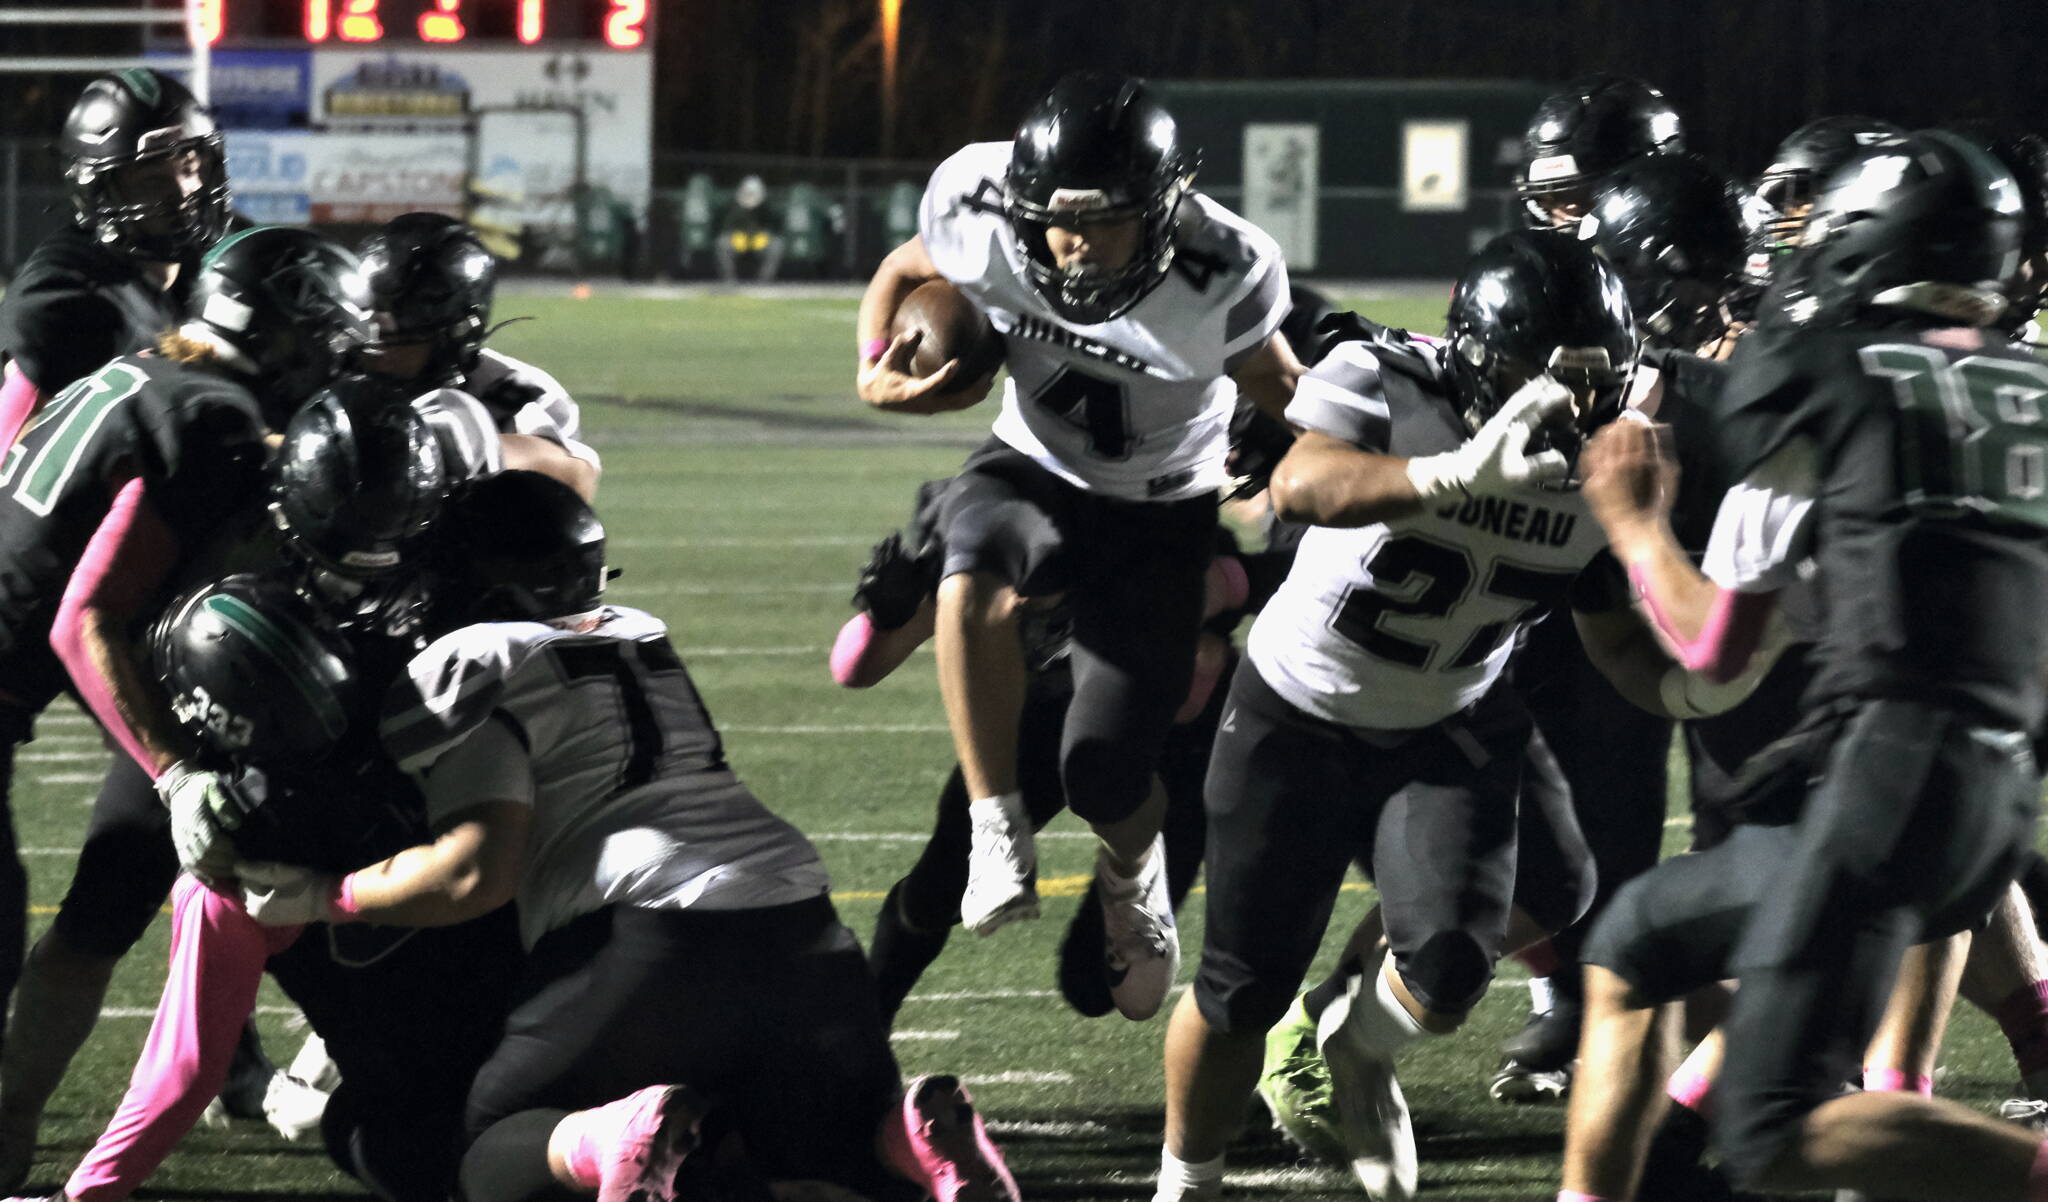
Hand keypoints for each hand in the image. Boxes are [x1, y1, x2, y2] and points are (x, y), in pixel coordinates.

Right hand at [155, 762, 241, 884]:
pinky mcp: (180, 847)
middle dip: (224, 864)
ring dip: (215, 872)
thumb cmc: (202, 787)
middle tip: (242, 867)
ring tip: (233, 874)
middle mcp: (185, 834)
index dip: (226, 851)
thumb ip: (223, 805)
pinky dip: (202, 876)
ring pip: (196, 864)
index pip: (210, 842)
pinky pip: (188, 866)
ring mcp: (181, 842)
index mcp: (195, 819)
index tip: (241, 854)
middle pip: (204, 856)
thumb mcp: (214, 788)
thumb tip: (234, 824)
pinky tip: (216, 883)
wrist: (181, 789)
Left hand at [237, 860, 338, 927]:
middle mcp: (256, 916)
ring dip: (264, 890)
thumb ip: (254, 870)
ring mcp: (267, 921)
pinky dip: (270, 898)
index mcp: (253, 905)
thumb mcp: (278, 872)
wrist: (327, 900)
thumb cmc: (302, 884)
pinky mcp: (277, 921)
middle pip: (248, 893)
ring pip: (257, 899)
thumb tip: (235, 867)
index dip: (254, 872)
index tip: (271, 867)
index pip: (243, 883)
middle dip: (257, 882)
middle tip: (276, 874)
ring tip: (281, 882)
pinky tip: (284, 892)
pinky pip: (266, 906)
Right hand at [857, 330, 982, 413]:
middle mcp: (925, 404)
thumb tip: (917, 330)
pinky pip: (958, 404)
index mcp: (912, 392)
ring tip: (990, 379)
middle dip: (973, 389)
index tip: (957, 362)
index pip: (932, 385)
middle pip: (955, 401)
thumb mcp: (888, 357)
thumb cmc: (882, 374)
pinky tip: (983, 386)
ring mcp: (933, 408)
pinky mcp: (937, 407)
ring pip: (960, 405)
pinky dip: (971, 396)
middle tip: (988, 374)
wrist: (876, 397)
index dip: (945, 375)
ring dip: (976, 393)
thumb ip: (902, 344)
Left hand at [1405, 376, 1572, 499]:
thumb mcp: (1519, 475)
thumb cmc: (1489, 474)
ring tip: (1550, 385)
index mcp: (1514, 428)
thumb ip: (1542, 466)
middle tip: (1564, 387)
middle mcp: (1506, 419)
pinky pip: (1513, 403)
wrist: (1460, 474)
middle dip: (1546, 389)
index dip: (1554, 398)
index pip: (1537, 406)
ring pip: (1519, 397)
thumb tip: (1564, 460)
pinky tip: (1530, 399)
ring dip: (1535, 390)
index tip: (1569, 395)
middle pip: (1528, 396)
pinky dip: (1525, 396)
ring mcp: (1499, 419)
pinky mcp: (1495, 424)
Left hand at [1581, 417, 1679, 537]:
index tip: (1636, 419)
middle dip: (1620, 425)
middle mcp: (1616, 464)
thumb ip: (1665, 450)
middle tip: (1623, 421)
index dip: (1633, 422)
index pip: (1632, 430)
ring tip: (1611, 430)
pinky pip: (1587, 458)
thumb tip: (1658, 428)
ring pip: (1598, 442)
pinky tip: (1596, 445)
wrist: (1635, 529)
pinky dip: (1592, 448)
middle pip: (1614, 433)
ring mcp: (1600, 474)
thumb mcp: (1669, 475)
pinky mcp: (1589, 483)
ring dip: (1605, 433)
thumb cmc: (1656, 504)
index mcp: (1638, 460)